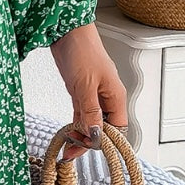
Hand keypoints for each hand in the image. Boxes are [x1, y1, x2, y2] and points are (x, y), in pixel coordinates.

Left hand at [48, 21, 128, 160]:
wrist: (66, 31)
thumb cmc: (82, 50)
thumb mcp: (85, 85)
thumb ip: (90, 111)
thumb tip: (95, 135)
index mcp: (116, 96)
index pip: (118, 129)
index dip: (105, 142)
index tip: (88, 149)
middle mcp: (107, 98)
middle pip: (104, 128)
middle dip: (90, 142)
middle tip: (72, 153)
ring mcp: (93, 95)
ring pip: (91, 123)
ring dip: (80, 136)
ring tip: (67, 149)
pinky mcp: (80, 92)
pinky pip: (81, 114)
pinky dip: (74, 125)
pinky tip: (67, 135)